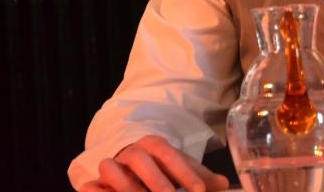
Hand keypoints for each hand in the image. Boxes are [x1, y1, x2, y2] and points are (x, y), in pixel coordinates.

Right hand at [79, 135, 229, 191]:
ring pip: (112, 168)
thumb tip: (224, 184)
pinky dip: (95, 191)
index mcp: (154, 145)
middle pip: (141, 160)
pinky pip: (91, 184)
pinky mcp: (96, 181)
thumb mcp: (179, 169)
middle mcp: (131, 152)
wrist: (129, 161)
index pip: (170, 155)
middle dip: (156, 181)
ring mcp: (112, 165)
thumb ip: (200, 177)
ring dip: (127, 186)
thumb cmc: (159, 168)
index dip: (184, 173)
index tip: (199, 191)